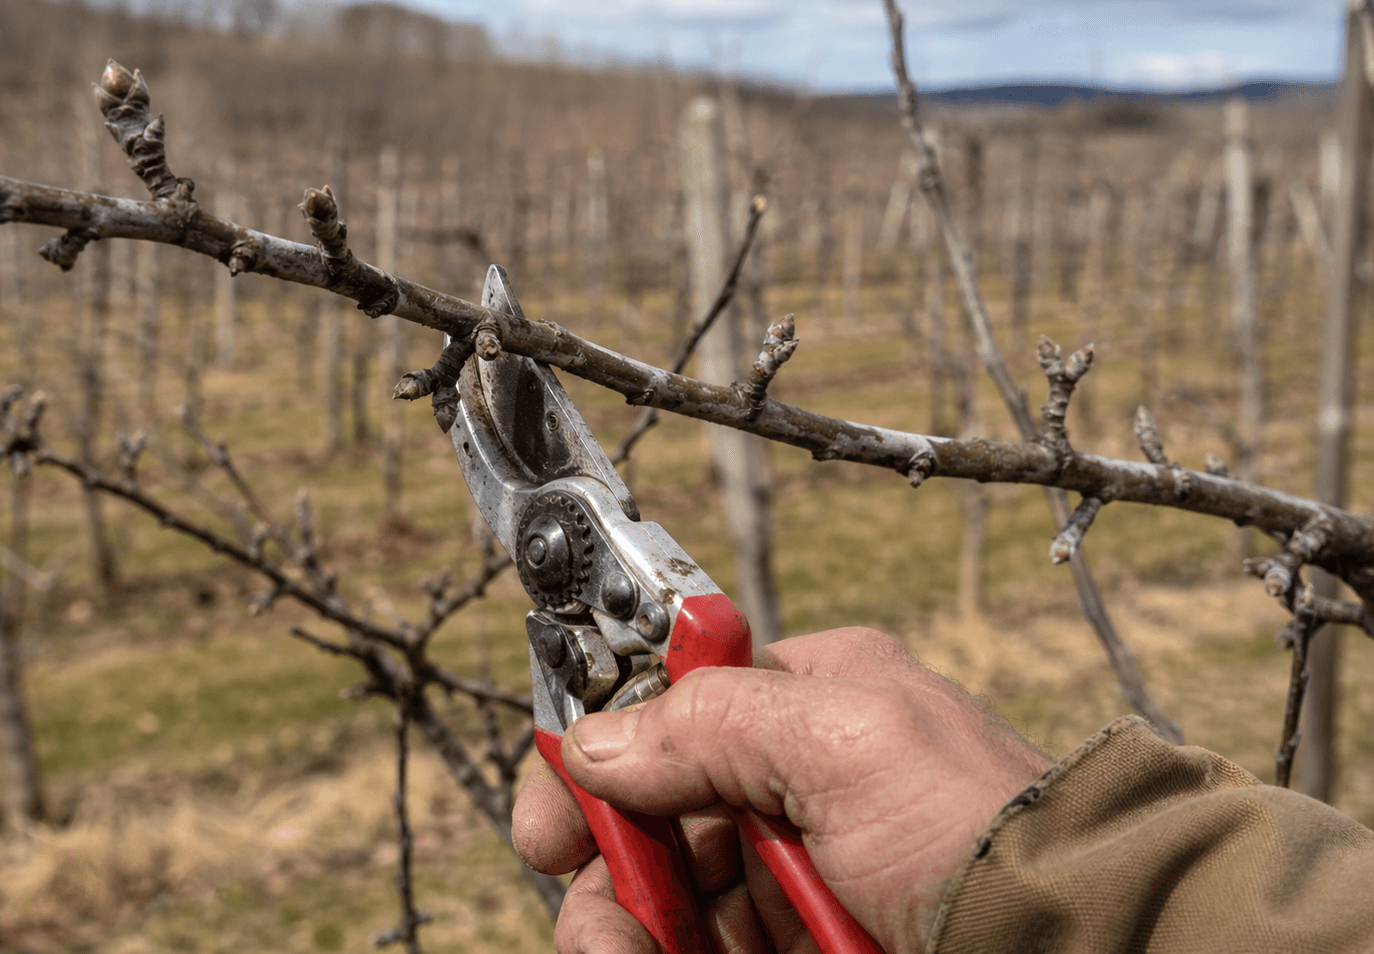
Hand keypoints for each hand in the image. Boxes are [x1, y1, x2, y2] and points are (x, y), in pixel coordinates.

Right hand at [513, 627, 1050, 953]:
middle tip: (602, 933)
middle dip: (608, 874)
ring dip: (627, 934)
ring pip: (664, 898)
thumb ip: (711, 719)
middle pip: (649, 817)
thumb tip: (596, 738)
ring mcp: (794, 873)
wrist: (1080, 950)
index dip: (595, 763)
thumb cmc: (986, 830)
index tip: (549, 827)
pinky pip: (701, 947)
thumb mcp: (850, 741)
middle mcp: (791, 780)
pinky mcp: (799, 943)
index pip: (663, 709)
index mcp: (805, 700)